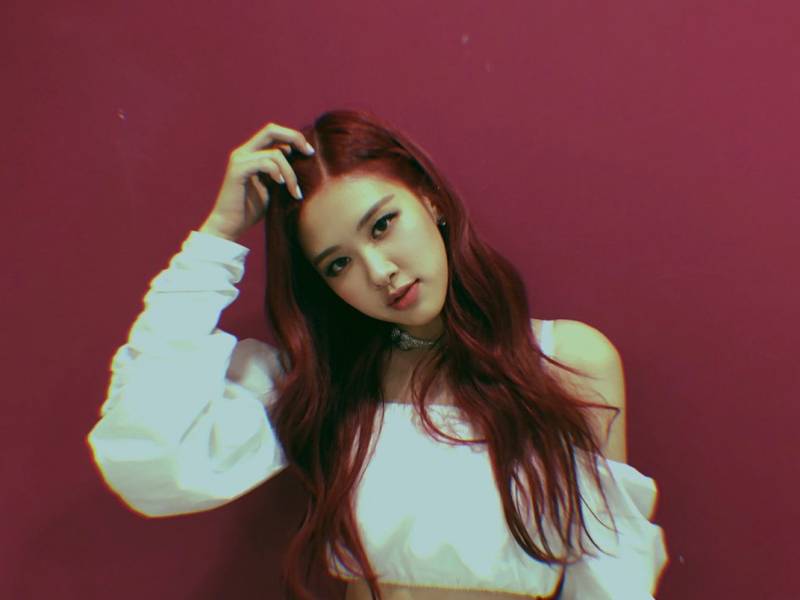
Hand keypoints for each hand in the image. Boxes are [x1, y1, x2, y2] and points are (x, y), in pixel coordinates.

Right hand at [200, 121, 314, 240]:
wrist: (229, 226)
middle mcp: (244, 152)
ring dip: (290, 173)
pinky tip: (281, 185)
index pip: (274, 133)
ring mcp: (239, 160)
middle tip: (309, 153)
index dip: (294, 137)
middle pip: (271, 130)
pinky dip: (277, 173)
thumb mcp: (273, 186)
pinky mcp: (237, 171)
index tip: (310, 152)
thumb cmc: (251, 210)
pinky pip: (264, 163)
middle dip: (294, 138)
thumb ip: (281, 171)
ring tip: (295, 192)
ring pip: (275, 153)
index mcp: (252, 153)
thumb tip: (302, 159)